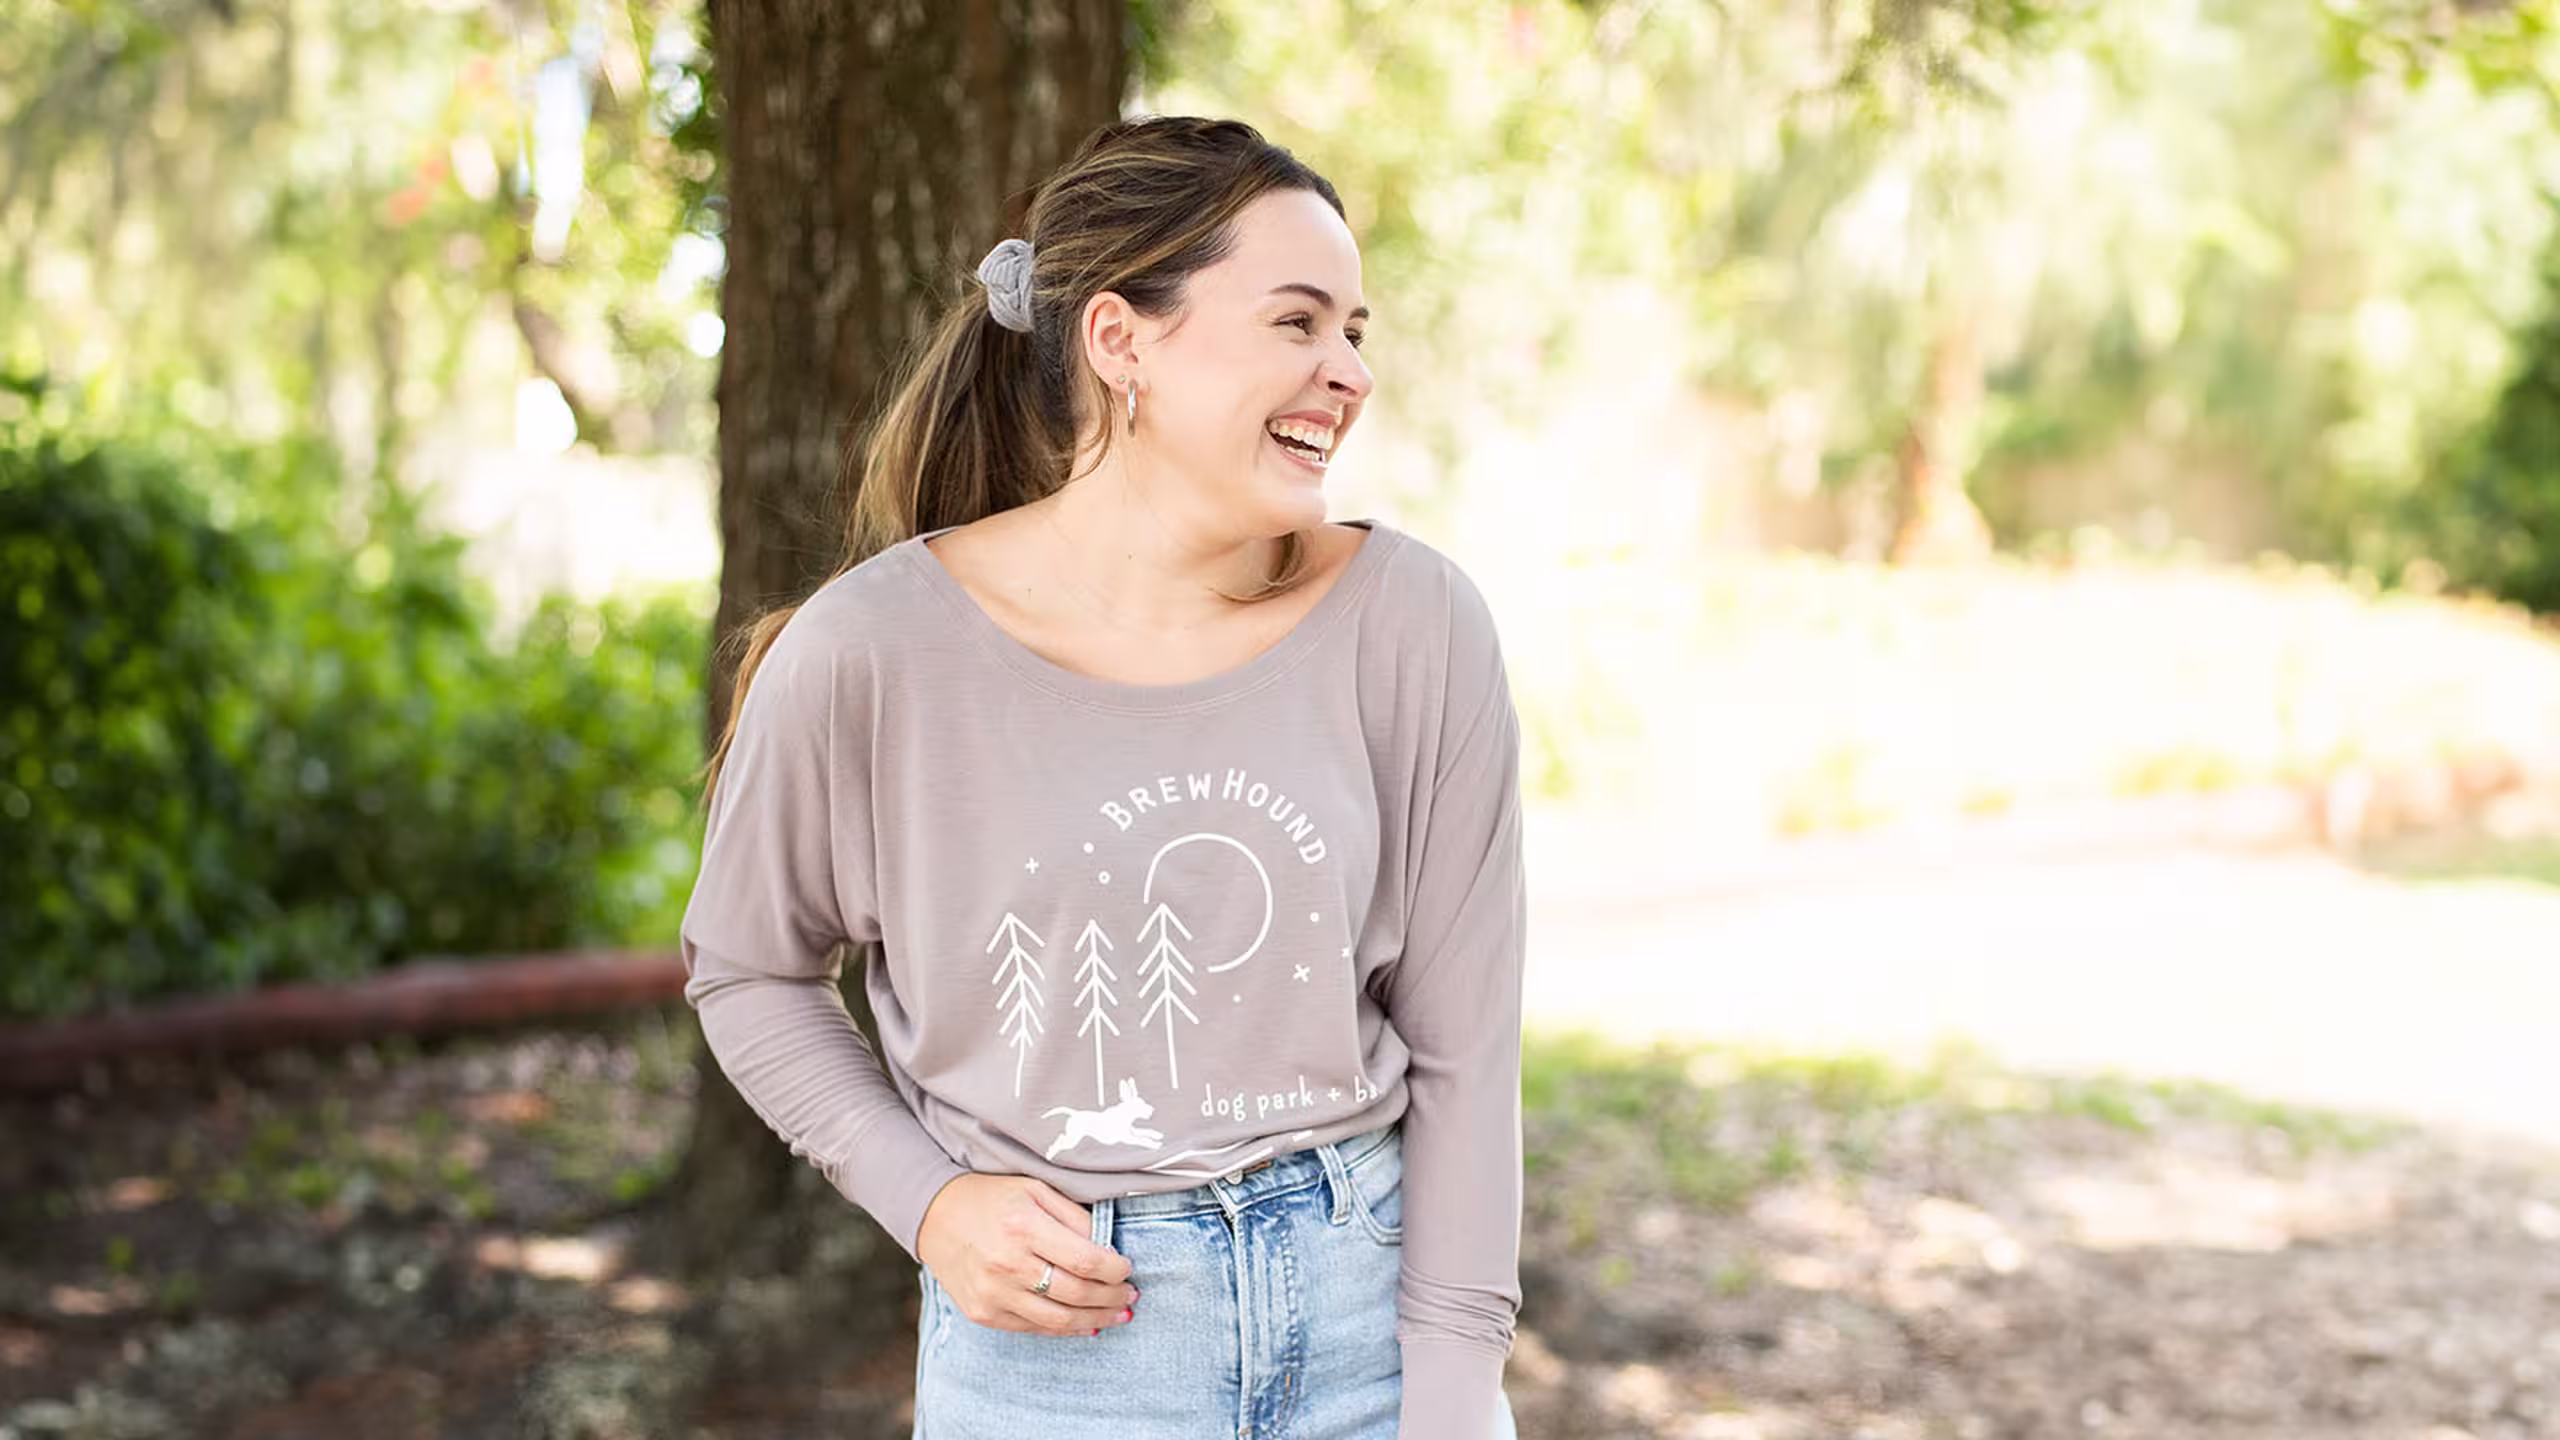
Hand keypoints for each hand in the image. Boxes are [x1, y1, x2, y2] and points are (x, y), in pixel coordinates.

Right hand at [916, 1173, 1138, 1335]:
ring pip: (1059, 1320)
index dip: (1115, 1269)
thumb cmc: (992, 1197)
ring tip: (1117, 1314)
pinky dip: (1064, 1328)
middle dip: (1112, 1297)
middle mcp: (1007, 1264)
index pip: (1085, 1260)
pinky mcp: (983, 1313)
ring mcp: (993, 1294)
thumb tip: (1109, 1249)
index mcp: (1024, 1227)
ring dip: (1095, 1320)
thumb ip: (1074, 1217)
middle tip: (1131, 1295)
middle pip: (1076, 1294)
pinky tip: (1085, 1324)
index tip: (1128, 1268)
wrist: (934, 1216)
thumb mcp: (1036, 1189)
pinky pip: (1034, 1328)